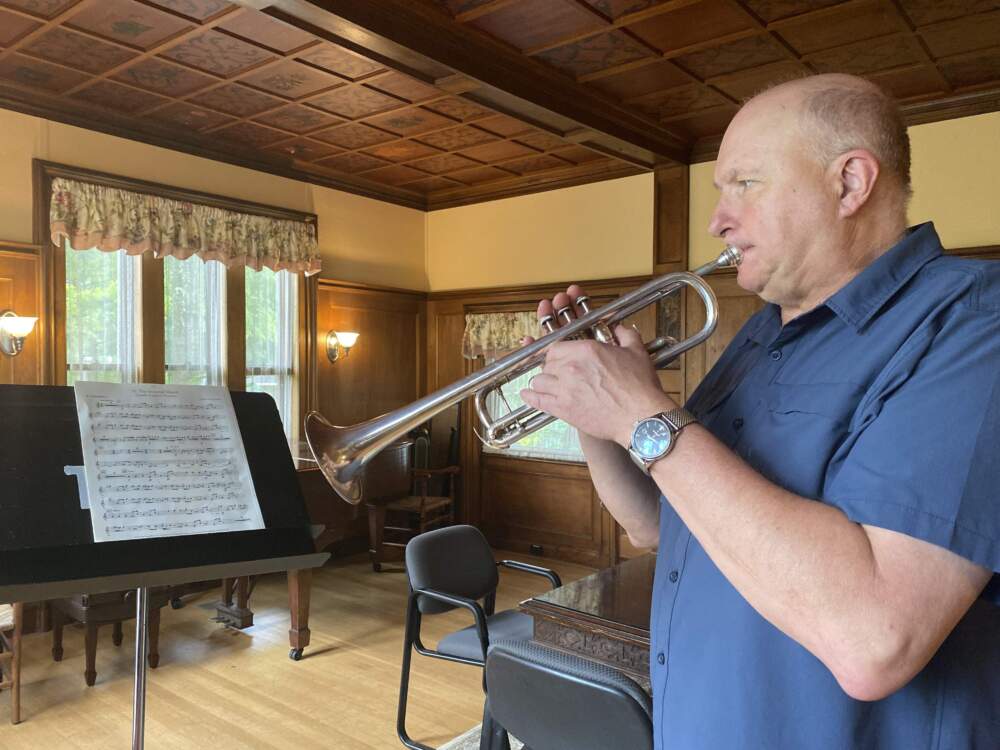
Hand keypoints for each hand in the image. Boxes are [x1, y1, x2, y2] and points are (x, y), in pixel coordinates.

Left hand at [520, 285, 676, 445]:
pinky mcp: (563, 409)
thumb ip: (626, 335)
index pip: (557, 346)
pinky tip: (527, 394)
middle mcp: (571, 368)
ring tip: (548, 384)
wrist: (640, 418)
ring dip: (543, 381)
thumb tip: (621, 328)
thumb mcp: (636, 353)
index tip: (560, 357)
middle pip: (547, 363)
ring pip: (540, 380)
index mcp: (587, 351)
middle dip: (552, 367)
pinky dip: (530, 397)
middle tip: (559, 373)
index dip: (557, 352)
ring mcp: (565, 389)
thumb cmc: (640, 388)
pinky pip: (538, 400)